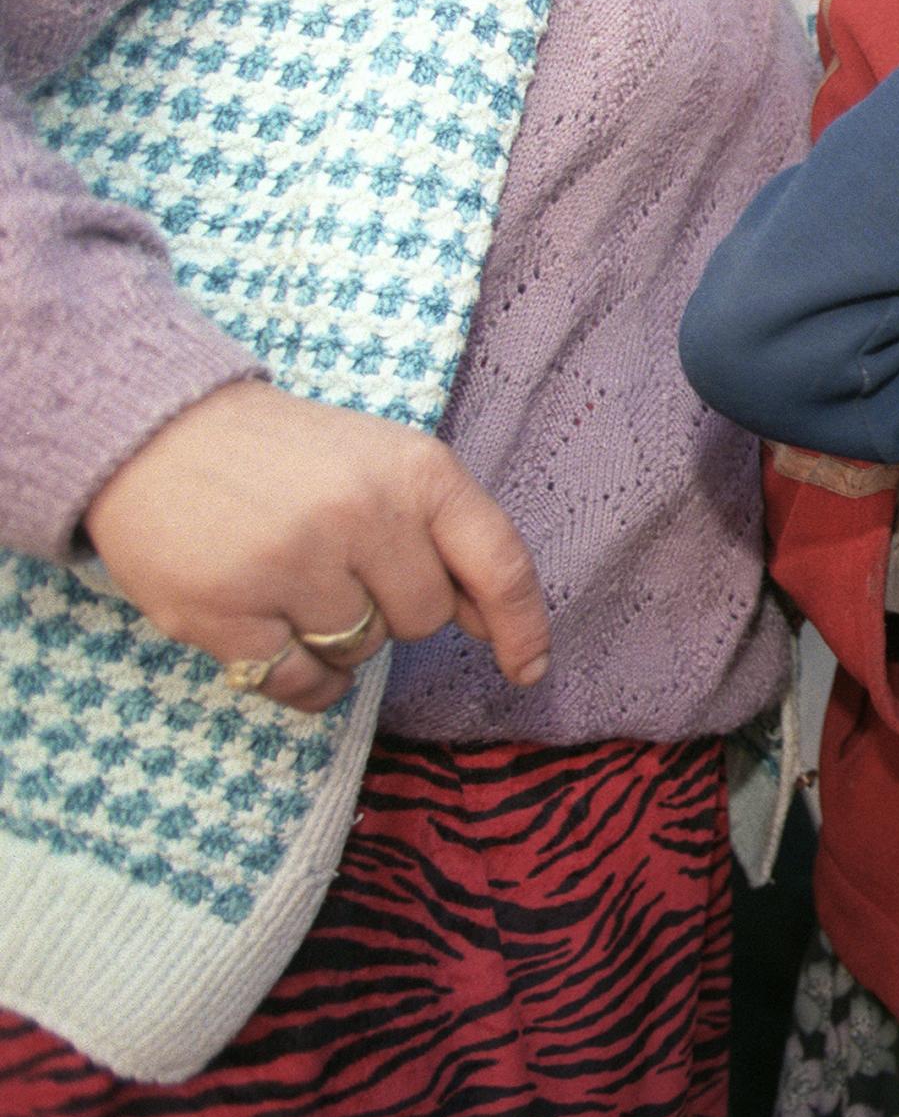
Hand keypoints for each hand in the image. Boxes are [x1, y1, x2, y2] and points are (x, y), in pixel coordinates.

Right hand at [82, 381, 551, 712]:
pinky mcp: (226, 610)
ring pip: (360, 653)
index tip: (526, 669)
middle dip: (391, 610)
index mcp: (416, 471)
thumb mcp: (383, 463)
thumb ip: (442, 535)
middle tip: (336, 562)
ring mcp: (292, 562)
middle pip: (423, 620)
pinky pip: (303, 685)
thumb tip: (492, 623)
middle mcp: (363, 513)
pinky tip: (270, 629)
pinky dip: (299, 678)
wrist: (155, 431)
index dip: (521, 626)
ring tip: (289, 578)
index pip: (498, 564)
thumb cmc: (287, 457)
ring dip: (335, 637)